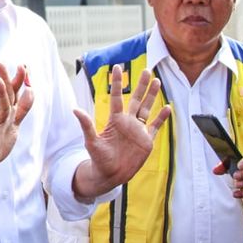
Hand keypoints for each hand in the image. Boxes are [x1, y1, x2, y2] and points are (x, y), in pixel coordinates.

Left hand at [72, 66, 169, 197]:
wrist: (111, 174)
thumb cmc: (99, 158)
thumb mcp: (91, 141)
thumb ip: (86, 125)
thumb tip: (75, 109)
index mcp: (115, 120)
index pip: (117, 97)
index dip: (117, 83)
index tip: (117, 67)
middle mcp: (128, 122)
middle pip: (136, 99)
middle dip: (141, 85)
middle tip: (147, 70)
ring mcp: (138, 130)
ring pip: (147, 109)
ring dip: (152, 96)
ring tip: (156, 81)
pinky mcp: (147, 140)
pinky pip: (155, 126)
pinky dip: (161, 118)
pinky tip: (167, 107)